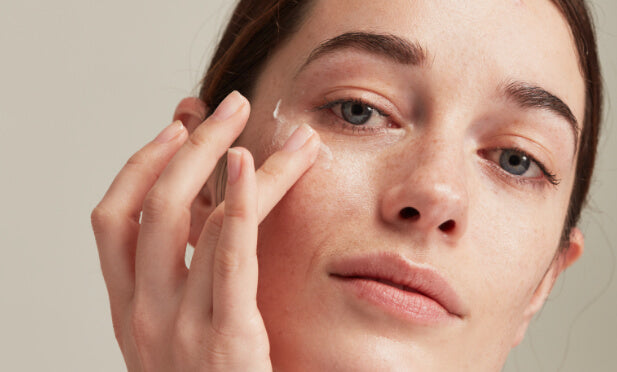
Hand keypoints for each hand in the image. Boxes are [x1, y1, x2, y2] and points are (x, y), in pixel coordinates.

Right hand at [91, 91, 319, 370]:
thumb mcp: (180, 330)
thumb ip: (190, 272)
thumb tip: (213, 210)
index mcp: (128, 308)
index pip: (114, 217)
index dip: (141, 163)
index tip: (176, 125)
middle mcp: (142, 312)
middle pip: (154, 204)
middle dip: (189, 145)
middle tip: (229, 107)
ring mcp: (178, 327)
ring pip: (197, 220)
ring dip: (232, 162)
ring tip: (265, 127)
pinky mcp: (225, 338)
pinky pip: (227, 259)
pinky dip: (239, 206)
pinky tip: (252, 167)